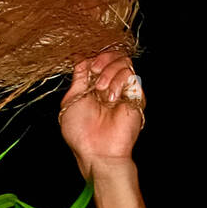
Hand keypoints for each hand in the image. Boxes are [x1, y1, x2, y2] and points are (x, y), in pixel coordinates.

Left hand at [58, 50, 144, 173]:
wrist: (98, 150)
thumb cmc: (81, 132)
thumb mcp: (71, 101)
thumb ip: (78, 79)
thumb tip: (82, 59)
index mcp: (91, 88)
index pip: (97, 60)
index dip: (92, 58)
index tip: (86, 64)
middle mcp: (108, 86)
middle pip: (112, 56)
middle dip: (102, 58)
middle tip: (95, 70)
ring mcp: (122, 90)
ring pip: (123, 61)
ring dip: (109, 71)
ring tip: (100, 90)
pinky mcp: (135, 94)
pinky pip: (130, 74)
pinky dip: (118, 81)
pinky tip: (111, 97)